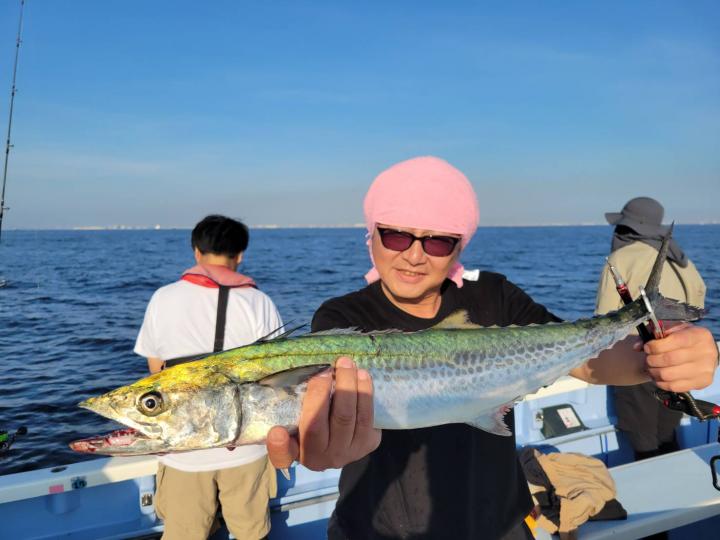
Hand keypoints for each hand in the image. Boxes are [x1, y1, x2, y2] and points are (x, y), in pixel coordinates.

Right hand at [266, 357, 380, 470]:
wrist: (338, 443)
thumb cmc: (308, 430)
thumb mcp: (290, 429)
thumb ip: (282, 428)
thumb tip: (276, 432)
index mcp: (299, 454)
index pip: (285, 454)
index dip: (280, 445)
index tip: (276, 431)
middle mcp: (325, 458)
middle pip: (323, 425)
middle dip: (328, 391)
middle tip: (328, 368)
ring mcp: (350, 452)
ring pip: (353, 417)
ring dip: (352, 386)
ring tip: (348, 365)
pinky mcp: (369, 444)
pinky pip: (369, 416)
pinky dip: (366, 393)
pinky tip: (361, 376)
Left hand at [643, 323, 718, 391]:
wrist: (704, 352)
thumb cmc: (684, 338)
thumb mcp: (672, 329)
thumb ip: (653, 333)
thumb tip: (637, 346)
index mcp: (698, 335)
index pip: (674, 341)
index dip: (655, 346)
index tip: (647, 347)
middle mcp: (706, 352)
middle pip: (669, 359)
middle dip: (651, 359)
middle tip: (648, 358)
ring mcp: (705, 370)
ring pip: (668, 375)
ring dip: (653, 372)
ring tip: (650, 367)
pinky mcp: (702, 383)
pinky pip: (673, 386)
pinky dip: (660, 382)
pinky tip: (658, 376)